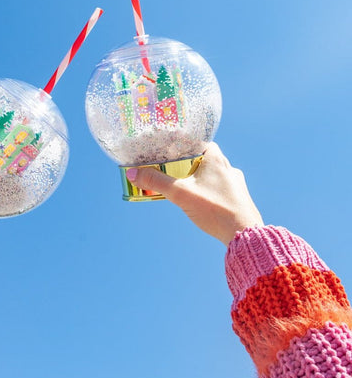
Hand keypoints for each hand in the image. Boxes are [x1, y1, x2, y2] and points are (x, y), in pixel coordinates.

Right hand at [126, 143, 263, 244]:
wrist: (245, 235)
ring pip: (214, 175)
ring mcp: (236, 185)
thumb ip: (156, 182)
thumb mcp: (180, 194)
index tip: (172, 150)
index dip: (186, 145)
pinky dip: (209, 192)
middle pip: (205, 159)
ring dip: (200, 179)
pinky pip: (221, 190)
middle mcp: (229, 169)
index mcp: (217, 160)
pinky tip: (202, 202)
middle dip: (189, 164)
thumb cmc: (215, 210)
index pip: (201, 143)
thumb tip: (133, 173)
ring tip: (185, 187)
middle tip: (173, 171)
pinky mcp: (239, 200)